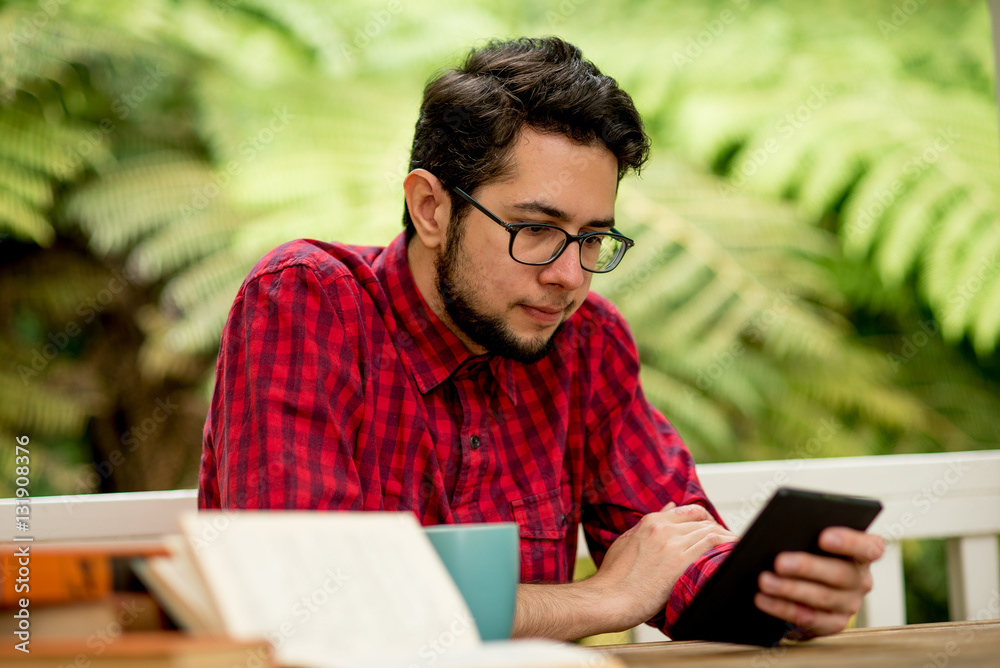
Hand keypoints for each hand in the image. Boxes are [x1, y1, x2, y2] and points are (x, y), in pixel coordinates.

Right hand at [589, 503, 736, 629]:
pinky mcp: (681, 562)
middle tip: (726, 541)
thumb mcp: (626, 541)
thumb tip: (668, 507)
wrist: (608, 598)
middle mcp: (663, 528)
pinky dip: (726, 545)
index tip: (711, 529)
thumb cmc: (613, 577)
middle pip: (702, 521)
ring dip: (725, 538)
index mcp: (650, 522)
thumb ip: (646, 525)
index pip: (688, 511)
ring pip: (709, 531)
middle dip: (718, 529)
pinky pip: (711, 545)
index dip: (705, 519)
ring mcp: (672, 544)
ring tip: (733, 547)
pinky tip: (731, 552)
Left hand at [754, 527, 884, 636]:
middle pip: (840, 573)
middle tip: (779, 562)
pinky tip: (763, 599)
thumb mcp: (808, 539)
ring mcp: (849, 604)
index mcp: (861, 553)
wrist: (804, 586)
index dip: (850, 541)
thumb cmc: (806, 551)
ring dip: (790, 589)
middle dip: (807, 567)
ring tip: (764, 580)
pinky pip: (809, 618)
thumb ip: (801, 533)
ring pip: (822, 597)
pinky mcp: (833, 623)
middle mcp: (861, 580)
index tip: (823, 537)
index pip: (869, 547)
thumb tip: (775, 533)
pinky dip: (782, 608)